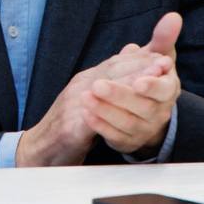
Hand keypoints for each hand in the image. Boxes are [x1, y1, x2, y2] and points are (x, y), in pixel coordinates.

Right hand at [15, 42, 170, 166]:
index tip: (164, 57)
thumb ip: (111, 80)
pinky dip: (110, 113)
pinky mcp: (70, 128)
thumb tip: (131, 53)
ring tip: (151, 82)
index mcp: (86, 80)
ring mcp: (73, 106)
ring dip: (129, 85)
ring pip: (103, 90)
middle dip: (140, 67)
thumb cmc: (68, 126)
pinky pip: (91, 119)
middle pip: (111, 72)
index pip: (115, 64)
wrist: (39, 150)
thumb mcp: (91, 100)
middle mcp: (79, 88)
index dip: (140, 60)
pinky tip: (127, 114)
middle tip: (164, 64)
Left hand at [82, 12, 182, 155]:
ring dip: (106, 111)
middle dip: (119, 96)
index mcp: (168, 89)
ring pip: (127, 124)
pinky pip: (115, 136)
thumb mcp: (156, 57)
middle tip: (97, 85)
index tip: (138, 81)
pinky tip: (86, 113)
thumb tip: (173, 16)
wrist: (146, 110)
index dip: (152, 86)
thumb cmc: (150, 76)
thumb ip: (163, 38)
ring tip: (85, 97)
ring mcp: (145, 129)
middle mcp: (160, 112)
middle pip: (143, 107)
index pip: (164, 90)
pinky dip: (100, 125)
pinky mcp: (128, 141)